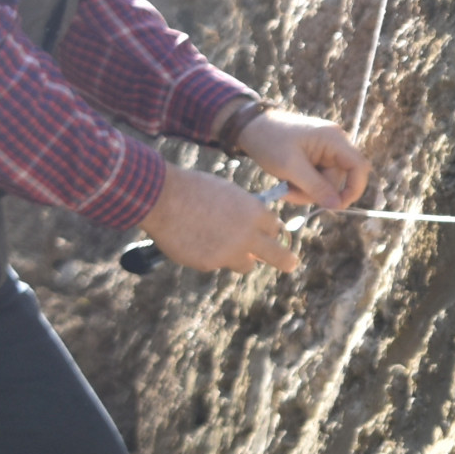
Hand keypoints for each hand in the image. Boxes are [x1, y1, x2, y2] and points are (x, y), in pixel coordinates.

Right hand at [139, 166, 297, 276]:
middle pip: (279, 255)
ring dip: (240, 259)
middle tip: (291, 264)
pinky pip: (217, 264)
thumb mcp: (227, 193)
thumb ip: (243, 212)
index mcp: (254, 212)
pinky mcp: (210, 263)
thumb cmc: (194, 189)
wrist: (163, 197)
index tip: (270, 234)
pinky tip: (194, 242)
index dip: (270, 231)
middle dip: (286, 260)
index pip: (275, 228)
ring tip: (223, 247)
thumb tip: (251, 228)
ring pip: (246, 265)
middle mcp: (247, 235)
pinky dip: (210, 256)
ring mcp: (229, 252)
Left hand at [235, 108, 368, 211]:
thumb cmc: (269, 141)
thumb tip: (338, 206)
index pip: (358, 167)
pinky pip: (317, 178)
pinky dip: (303, 185)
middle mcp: (334, 144)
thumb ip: (316, 187)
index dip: (354, 188)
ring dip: (306, 191)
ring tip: (284, 187)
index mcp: (333, 140)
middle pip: (338, 179)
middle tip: (288, 194)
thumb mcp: (291, 167)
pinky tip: (287, 182)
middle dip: (315, 192)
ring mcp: (325, 150)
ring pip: (326, 182)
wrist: (250, 127)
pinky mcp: (316, 157)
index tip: (337, 206)